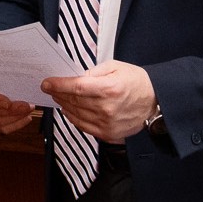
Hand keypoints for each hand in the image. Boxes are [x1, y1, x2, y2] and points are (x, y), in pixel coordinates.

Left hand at [41, 61, 155, 143]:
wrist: (155, 101)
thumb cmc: (136, 81)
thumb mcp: (115, 67)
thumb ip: (93, 72)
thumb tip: (74, 78)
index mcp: (109, 88)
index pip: (76, 87)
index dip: (58, 85)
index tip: (47, 83)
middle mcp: (107, 108)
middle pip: (73, 101)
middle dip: (58, 93)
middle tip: (50, 88)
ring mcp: (107, 123)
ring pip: (76, 114)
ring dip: (63, 105)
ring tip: (58, 97)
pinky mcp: (108, 134)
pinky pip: (83, 126)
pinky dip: (73, 118)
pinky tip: (68, 110)